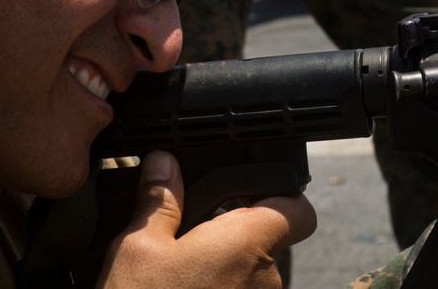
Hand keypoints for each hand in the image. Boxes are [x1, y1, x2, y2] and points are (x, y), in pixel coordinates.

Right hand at [98, 151, 315, 288]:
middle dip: (236, 238)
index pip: (299, 211)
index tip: (253, 197)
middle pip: (269, 243)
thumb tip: (163, 161)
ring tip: (182, 276)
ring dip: (227, 272)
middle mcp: (266, 280)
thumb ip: (159, 200)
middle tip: (192, 238)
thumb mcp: (137, 246)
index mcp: (246, 243)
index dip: (283, 198)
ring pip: (254, 277)